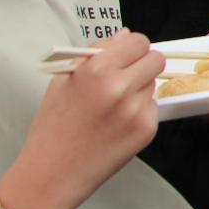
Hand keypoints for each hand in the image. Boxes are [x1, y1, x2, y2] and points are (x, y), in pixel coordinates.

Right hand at [0, 30, 164, 208]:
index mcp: (97, 69)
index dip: (132, 48)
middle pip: (156, 59)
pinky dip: (139, 112)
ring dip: (140, 89)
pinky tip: (116, 124)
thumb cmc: (53, 127)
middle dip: (142, 65)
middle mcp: (120, 87)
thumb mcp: (63, 80)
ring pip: (154, 84)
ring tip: (112, 106)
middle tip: (125, 77)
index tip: (126, 55)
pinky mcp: (146, 130)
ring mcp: (136, 110)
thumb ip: (96, 53)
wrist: (52, 173)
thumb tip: (124, 34)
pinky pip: (152, 108)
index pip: (138, 41)